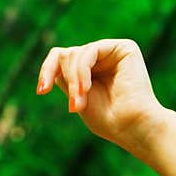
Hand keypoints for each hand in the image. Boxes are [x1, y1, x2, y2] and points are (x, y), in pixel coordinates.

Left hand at [36, 39, 168, 154]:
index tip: (42, 91)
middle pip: (66, 55)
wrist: (133, 127)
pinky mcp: (125, 48)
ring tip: (81, 101)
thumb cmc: (110, 121)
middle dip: (66, 81)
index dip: (47, 71)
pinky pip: (89, 50)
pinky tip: (86, 88)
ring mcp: (114, 52)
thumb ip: (66, 75)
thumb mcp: (77, 96)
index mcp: (95, 71)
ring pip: (75, 53)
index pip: (62, 59)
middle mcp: (104, 58)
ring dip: (74, 80)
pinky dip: (82, 70)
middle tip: (75, 106)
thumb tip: (57, 53)